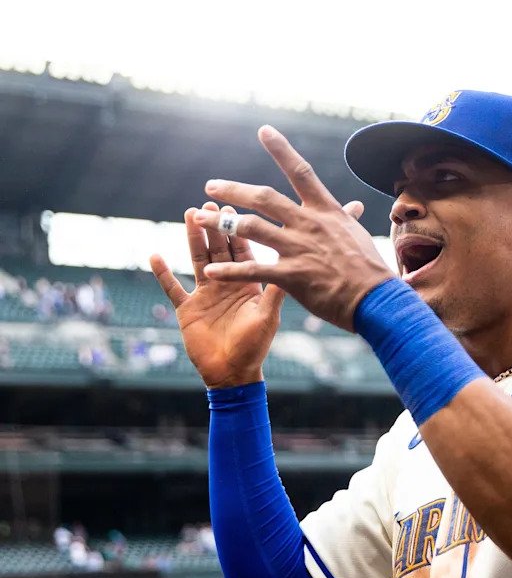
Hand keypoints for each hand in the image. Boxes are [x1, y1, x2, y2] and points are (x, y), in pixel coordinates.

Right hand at [149, 203, 284, 388]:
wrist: (233, 373)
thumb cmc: (255, 346)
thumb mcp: (267, 316)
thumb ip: (275, 291)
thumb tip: (291, 264)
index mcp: (247, 284)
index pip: (241, 251)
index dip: (236, 230)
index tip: (231, 208)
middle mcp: (226, 284)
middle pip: (218, 249)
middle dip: (214, 226)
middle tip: (208, 204)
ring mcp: (205, 295)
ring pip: (197, 260)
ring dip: (192, 239)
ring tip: (188, 215)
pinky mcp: (187, 309)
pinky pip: (172, 288)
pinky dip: (163, 274)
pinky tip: (154, 255)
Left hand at [193, 126, 394, 330]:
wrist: (376, 299)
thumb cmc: (370, 269)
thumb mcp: (357, 236)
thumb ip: (346, 219)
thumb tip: (353, 206)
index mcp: (325, 211)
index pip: (300, 172)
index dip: (281, 149)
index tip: (264, 130)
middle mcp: (308, 224)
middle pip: (263, 198)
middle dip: (233, 189)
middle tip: (211, 186)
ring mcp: (298, 248)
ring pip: (250, 228)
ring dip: (221, 223)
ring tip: (199, 219)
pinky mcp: (291, 276)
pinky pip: (253, 269)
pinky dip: (229, 270)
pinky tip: (210, 271)